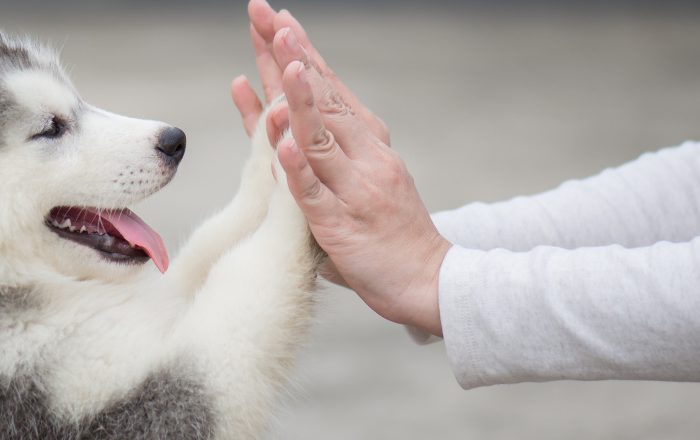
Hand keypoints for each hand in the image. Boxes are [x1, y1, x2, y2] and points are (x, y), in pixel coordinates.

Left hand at [234, 2, 451, 335]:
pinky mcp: (341, 224)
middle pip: (321, 98)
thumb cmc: (388, 232)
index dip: (301, 52)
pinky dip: (297, 168)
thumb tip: (282, 119)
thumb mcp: (359, 179)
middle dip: (291, 55)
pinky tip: (282, 144)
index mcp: (367, 142)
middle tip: (269, 16)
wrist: (430, 280)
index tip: (278, 18)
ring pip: (320, 136)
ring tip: (281, 60)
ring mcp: (353, 188)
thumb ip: (320, 151)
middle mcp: (364, 155)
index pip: (328, 87)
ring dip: (299, 97)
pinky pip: (314, 193)